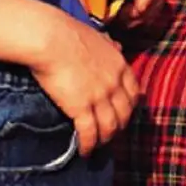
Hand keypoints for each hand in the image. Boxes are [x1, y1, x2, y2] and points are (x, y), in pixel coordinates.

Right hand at [29, 12, 142, 156]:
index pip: (133, 93)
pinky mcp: (81, 108)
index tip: (123, 114)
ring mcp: (100, 97)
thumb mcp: (98, 36)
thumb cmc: (69, 33)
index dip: (129, 107)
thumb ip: (109, 45)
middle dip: (119, 126)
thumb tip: (117, 45)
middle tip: (110, 133)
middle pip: (124, 113)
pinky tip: (84, 151)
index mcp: (120, 65)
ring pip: (109, 127)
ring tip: (98, 146)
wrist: (51, 39)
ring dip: (105, 139)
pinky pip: (89, 132)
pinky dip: (88, 145)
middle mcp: (114, 83)